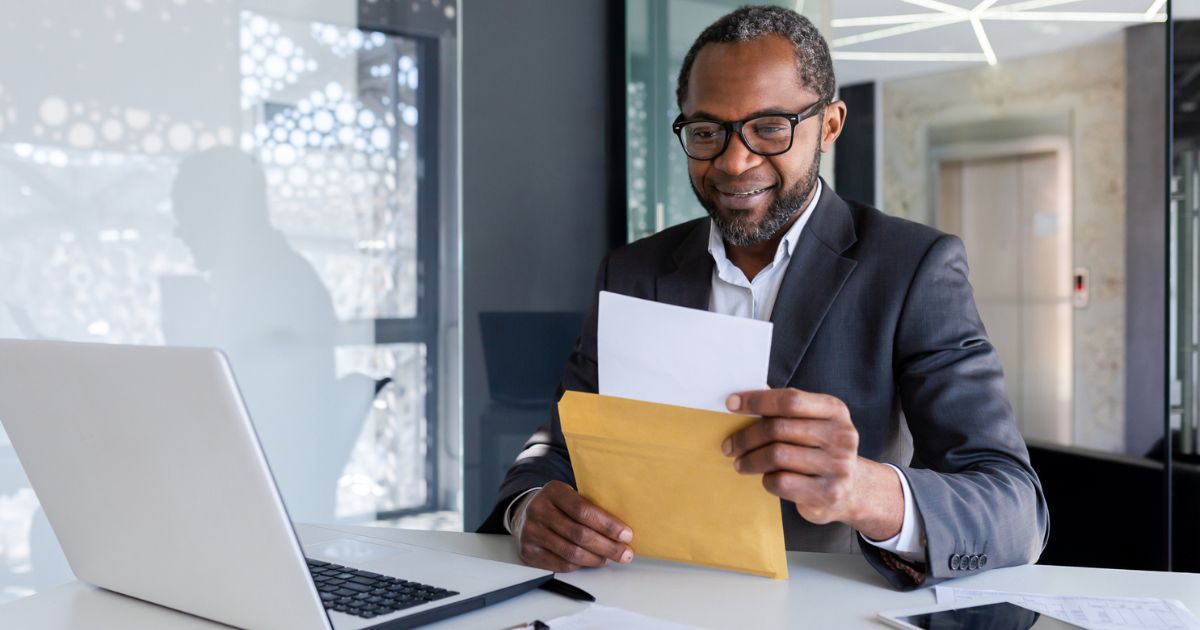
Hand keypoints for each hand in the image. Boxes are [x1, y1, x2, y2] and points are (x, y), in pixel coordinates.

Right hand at [512, 480, 633, 571]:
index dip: (607, 524)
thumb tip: (621, 529)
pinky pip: (561, 564)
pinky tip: (592, 561)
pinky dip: (581, 566)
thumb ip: (590, 506)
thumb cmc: (557, 505)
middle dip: (607, 546)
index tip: (626, 534)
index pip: (583, 510)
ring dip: (596, 559)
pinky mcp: (528, 552)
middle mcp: (538, 510)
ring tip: (610, 558)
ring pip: (571, 553)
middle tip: (625, 553)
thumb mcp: (570, 495)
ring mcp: (531, 532)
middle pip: (579, 534)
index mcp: (553, 491)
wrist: (525, 513)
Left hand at [722, 388, 901, 539]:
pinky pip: (782, 482)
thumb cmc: (821, 450)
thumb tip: (748, 392)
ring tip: (740, 463)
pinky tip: (766, 478)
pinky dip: (767, 479)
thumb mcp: (812, 423)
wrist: (851, 491)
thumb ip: (785, 408)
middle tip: (729, 445)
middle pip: (779, 429)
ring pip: (777, 456)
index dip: (757, 400)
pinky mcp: (828, 493)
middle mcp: (841, 436)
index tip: (731, 404)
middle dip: (746, 436)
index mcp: (835, 410)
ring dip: (750, 460)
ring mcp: (838, 466)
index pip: (790, 400)